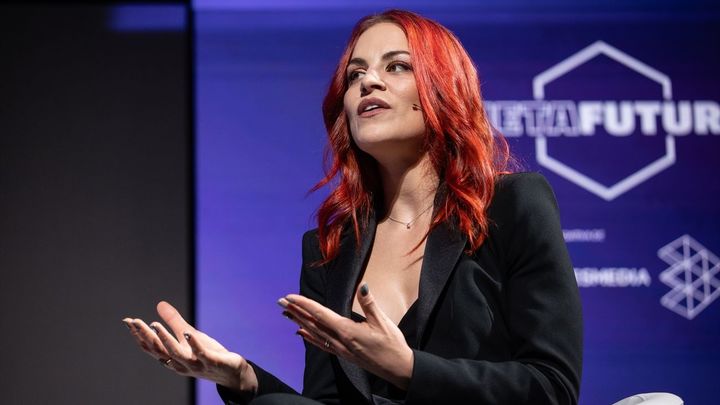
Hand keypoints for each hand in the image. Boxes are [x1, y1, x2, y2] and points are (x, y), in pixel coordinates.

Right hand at [123, 301, 257, 393]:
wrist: (231, 372)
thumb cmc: (208, 354)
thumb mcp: (189, 335)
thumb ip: (174, 322)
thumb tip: (159, 304)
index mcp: (173, 357)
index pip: (152, 347)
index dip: (139, 335)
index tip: (128, 322)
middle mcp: (180, 363)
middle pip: (159, 350)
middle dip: (146, 336)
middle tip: (134, 322)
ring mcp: (195, 364)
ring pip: (176, 353)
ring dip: (165, 339)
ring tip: (155, 324)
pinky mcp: (211, 362)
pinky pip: (200, 353)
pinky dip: (193, 344)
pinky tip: (188, 333)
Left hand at [280, 284, 413, 389]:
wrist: (398, 369)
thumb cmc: (392, 345)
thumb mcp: (383, 321)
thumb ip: (370, 303)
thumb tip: (362, 286)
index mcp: (347, 330)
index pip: (320, 314)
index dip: (304, 304)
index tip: (290, 296)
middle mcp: (340, 340)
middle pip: (312, 323)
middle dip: (296, 311)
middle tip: (280, 302)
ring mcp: (340, 349)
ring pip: (314, 333)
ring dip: (299, 322)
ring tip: (286, 314)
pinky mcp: (343, 354)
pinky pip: (321, 344)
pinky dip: (309, 337)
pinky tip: (301, 333)